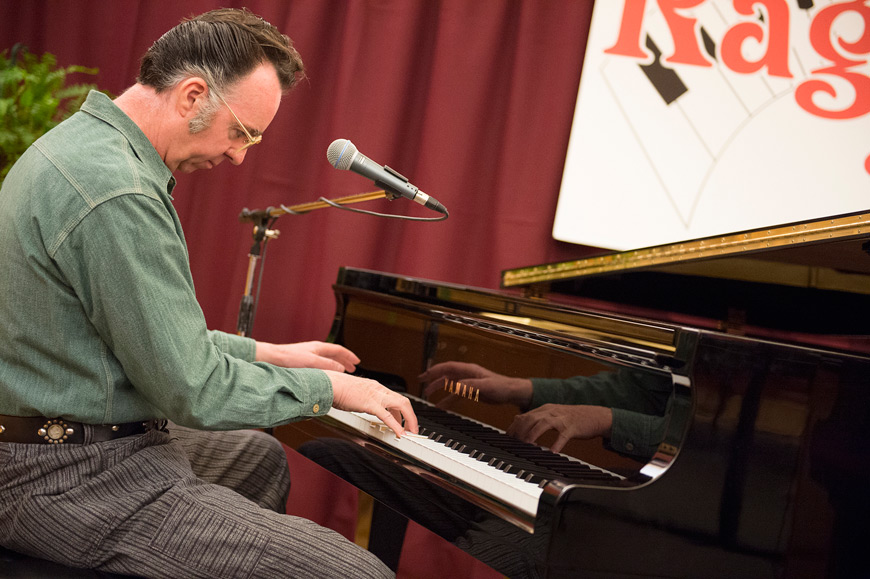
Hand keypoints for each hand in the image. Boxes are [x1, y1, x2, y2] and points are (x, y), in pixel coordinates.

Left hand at [255, 341, 359, 372]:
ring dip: (337, 365)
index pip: (339, 350)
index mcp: (319, 347)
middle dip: (345, 360)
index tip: (357, 362)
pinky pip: (321, 364)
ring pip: (328, 359)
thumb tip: (341, 369)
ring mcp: (310, 355)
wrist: (273, 358)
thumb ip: (327, 365)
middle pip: (335, 354)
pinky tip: (326, 374)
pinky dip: (328, 368)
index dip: (349, 356)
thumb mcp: (312, 362)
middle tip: (352, 368)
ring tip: (342, 372)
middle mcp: (315, 350)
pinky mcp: (304, 362)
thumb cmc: (289, 357)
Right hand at [326, 370, 418, 437]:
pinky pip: (387, 416)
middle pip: (403, 401)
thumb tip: (359, 405)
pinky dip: (396, 425)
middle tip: (413, 429)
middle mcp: (378, 389)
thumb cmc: (335, 388)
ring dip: (409, 420)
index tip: (404, 421)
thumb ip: (360, 399)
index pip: (395, 398)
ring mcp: (375, 395)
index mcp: (375, 387)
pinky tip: (400, 433)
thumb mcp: (354, 392)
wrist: (328, 384)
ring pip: (401, 405)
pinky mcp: (370, 404)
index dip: (402, 411)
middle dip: (411, 416)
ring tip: (411, 432)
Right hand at [418, 361, 532, 408]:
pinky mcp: (472, 391)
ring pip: (449, 384)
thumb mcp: (486, 386)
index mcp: (469, 370)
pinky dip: (447, 399)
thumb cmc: (502, 387)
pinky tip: (442, 406)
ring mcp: (469, 382)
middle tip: (421, 381)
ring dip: (438, 388)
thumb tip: (455, 387)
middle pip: (446, 374)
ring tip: (427, 394)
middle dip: (433, 377)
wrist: (512, 392)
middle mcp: (467, 374)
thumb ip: (470, 386)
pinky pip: (456, 394)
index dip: (435, 370)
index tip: (425, 375)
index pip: (448, 367)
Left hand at [507, 404, 612, 453]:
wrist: (596, 416)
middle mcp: (552, 411)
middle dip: (520, 431)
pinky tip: (552, 452)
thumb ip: (535, 416)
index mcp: (545, 409)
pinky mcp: (573, 427)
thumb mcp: (552, 413)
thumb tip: (517, 418)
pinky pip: (563, 435)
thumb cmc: (573, 418)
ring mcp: (562, 419)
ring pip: (544, 423)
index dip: (514, 427)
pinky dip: (557, 443)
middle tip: (515, 444)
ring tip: (528, 445)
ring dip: (533, 434)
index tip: (508, 438)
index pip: (524, 416)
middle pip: (531, 418)